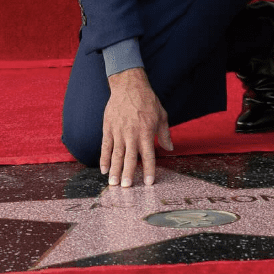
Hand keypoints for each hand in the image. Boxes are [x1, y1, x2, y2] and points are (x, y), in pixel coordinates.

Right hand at [101, 67, 172, 186]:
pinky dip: (103, 158)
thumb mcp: (161, 115)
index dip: (149, 170)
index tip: (148, 183)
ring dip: (115, 170)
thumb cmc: (147, 100)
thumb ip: (164, 133)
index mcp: (146, 132)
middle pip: (130, 158)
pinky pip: (105, 145)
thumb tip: (170, 149)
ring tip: (113, 183)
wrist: (129, 85)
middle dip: (128, 174)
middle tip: (126, 188)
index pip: (149, 156)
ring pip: (116, 154)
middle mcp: (132, 134)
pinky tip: (103, 169)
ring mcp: (118, 131)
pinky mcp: (108, 127)